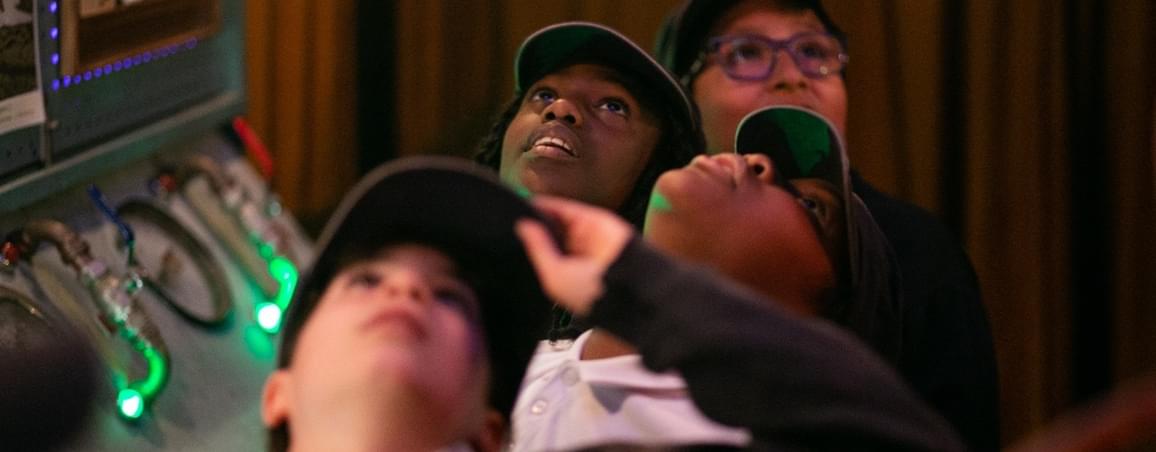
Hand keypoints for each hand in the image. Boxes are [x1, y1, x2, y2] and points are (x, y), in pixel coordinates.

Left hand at [515, 196, 633, 315]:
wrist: (626, 282)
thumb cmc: (591, 290)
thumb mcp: (554, 275)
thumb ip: (538, 249)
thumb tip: (522, 226)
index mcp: (567, 272)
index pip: (544, 253)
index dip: (529, 242)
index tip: (509, 233)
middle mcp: (575, 253)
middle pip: (549, 234)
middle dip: (533, 226)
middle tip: (509, 218)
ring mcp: (585, 235)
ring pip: (557, 220)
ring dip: (540, 214)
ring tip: (516, 208)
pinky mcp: (594, 219)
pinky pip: (568, 209)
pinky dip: (551, 205)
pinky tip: (531, 203)